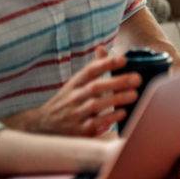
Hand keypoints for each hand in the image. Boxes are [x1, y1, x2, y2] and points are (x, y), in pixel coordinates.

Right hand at [11, 47, 141, 136]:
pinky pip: (95, 123)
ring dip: (116, 99)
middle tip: (137, 78)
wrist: (42, 126)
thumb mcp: (75, 84)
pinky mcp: (79, 130)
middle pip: (95, 87)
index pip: (90, 71)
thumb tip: (102, 48)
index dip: (105, 64)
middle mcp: (74, 97)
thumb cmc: (66, 101)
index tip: (123, 59)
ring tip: (134, 94)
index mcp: (74, 84)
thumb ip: (92, 68)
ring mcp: (75, 114)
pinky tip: (123, 112)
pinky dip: (109, 117)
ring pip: (95, 105)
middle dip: (116, 82)